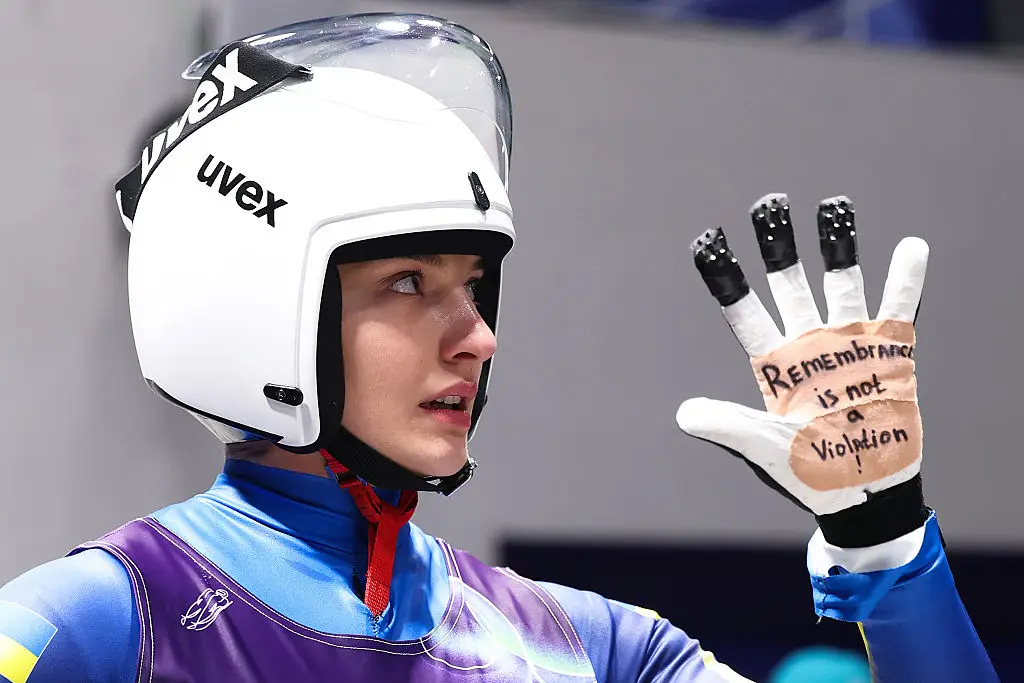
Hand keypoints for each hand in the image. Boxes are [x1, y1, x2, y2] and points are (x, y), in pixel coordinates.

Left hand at [676, 194, 928, 537]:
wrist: (861, 495)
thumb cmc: (806, 473)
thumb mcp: (762, 448)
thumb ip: (728, 426)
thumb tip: (683, 414)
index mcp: (773, 363)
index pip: (743, 310)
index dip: (726, 275)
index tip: (709, 237)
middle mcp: (808, 345)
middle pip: (790, 283)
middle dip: (779, 244)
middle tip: (769, 203)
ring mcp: (849, 346)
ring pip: (841, 284)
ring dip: (838, 245)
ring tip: (833, 204)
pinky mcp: (890, 356)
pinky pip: (898, 310)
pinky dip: (905, 280)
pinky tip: (911, 245)